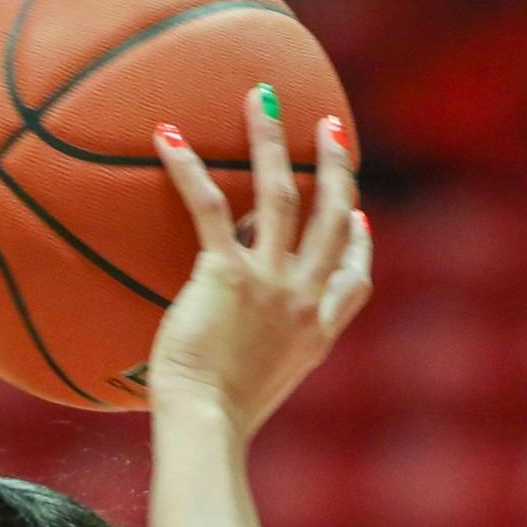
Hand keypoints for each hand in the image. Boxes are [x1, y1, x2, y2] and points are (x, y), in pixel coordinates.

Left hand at [148, 89, 372, 440]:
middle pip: (330, 216)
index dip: (358, 243)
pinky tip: (168, 136)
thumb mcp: (254, 393)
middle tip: (331, 129)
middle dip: (335, 166)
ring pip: (281, 193)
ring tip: (260, 98)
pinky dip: (187, 168)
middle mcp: (303, 300)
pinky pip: (210, 207)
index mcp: (316, 331)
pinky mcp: (227, 275)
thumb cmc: (213, 426)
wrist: (206, 428)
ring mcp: (270, 283)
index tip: (357, 219)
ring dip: (271, 140)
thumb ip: (255, 358)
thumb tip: (222, 339)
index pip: (354, 279)